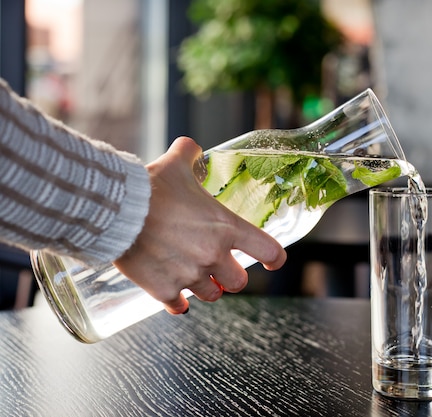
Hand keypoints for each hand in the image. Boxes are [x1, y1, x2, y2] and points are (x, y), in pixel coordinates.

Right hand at [113, 137, 286, 313]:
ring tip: (193, 276)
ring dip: (206, 287)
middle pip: (239, 282)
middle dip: (231, 276)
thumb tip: (190, 147)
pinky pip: (179, 306)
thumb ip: (189, 153)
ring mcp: (189, 276)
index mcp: (227, 228)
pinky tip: (173, 294)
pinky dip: (177, 301)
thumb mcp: (176, 164)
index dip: (274, 258)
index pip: (268, 251)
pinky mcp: (164, 290)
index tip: (271, 260)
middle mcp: (213, 256)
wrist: (116, 210)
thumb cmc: (151, 187)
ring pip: (212, 295)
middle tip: (220, 267)